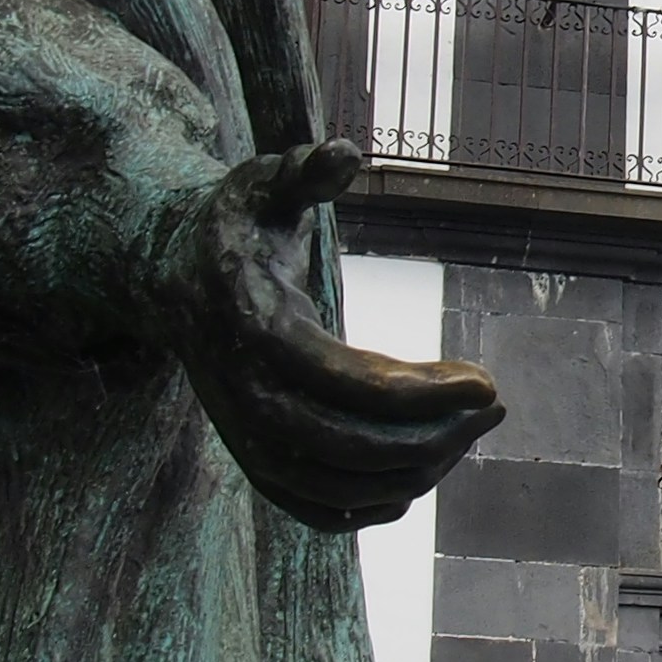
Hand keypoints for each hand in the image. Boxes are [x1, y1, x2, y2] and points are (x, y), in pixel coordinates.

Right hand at [160, 142, 502, 527]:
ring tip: (468, 432)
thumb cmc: (234, 223)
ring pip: (335, 486)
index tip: (488, 382)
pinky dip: (365, 508)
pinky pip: (310, 508)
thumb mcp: (262, 182)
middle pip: (347, 446)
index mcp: (256, 329)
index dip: (422, 393)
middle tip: (493, 407)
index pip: (347, 381)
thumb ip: (304, 170)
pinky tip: (415, 481)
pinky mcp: (250, 458)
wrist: (168, 275)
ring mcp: (244, 435)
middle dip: (432, 437)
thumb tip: (344, 153)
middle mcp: (244, 394)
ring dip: (412, 472)